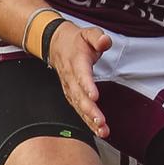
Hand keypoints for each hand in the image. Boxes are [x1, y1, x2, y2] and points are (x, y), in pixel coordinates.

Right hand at [49, 22, 111, 137]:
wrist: (57, 45)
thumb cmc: (77, 41)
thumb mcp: (89, 33)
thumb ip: (98, 37)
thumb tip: (106, 41)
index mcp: (77, 62)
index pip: (81, 75)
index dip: (87, 86)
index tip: (94, 96)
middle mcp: (71, 78)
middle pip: (79, 96)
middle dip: (89, 110)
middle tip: (100, 121)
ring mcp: (70, 89)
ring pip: (78, 107)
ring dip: (89, 120)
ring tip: (102, 130)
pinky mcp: (72, 96)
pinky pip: (79, 110)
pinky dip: (88, 122)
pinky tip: (98, 131)